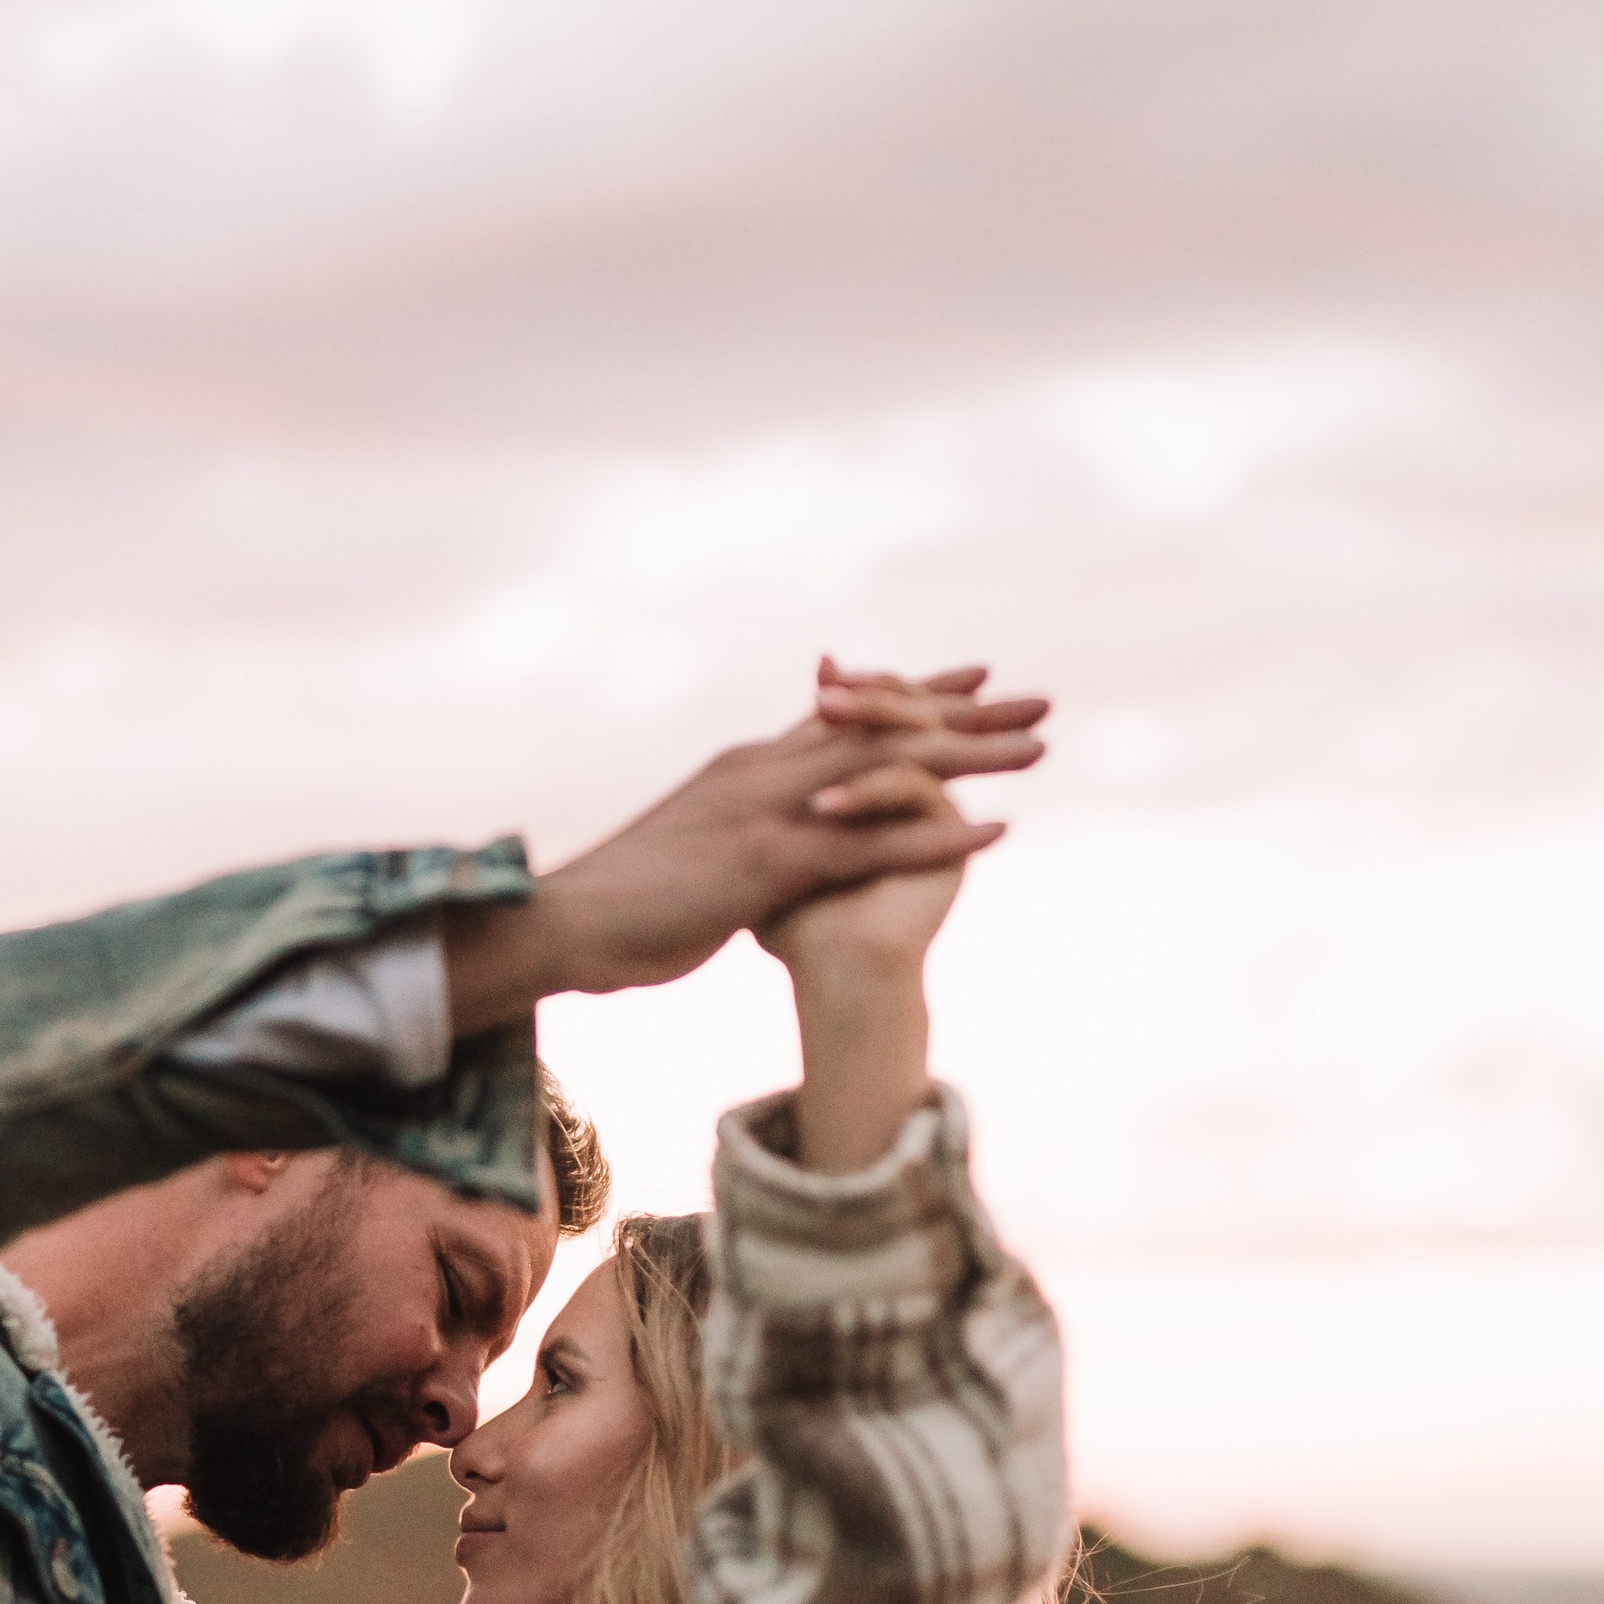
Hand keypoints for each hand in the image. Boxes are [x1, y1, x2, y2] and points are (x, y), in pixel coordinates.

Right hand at [442, 658, 1047, 1032]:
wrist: (563, 922)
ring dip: (970, 757)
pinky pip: (868, 846)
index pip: (843, 718)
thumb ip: (730, 823)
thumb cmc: (618, 900)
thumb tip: (753, 830)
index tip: (972, 681)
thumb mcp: (687, 844)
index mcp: (745, 769)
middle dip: (963, 713)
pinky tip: (995, 831)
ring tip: (1040, 746)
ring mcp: (766, 813)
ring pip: (887, 771)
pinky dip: (936, 837)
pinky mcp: (766, 864)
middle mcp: (762, 773)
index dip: (911, 696)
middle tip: (1038, 699)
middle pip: (881, 728)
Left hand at [768, 657, 1047, 1170]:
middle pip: (909, 717)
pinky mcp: (949, 848)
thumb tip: (765, 739)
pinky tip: (826, 805)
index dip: (854, 692)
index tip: (826, 670)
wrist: (830, 980)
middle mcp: (917, 798)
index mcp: (879, 792)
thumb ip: (785, 787)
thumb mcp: (776, 845)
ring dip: (874, 725)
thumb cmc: (791, 923)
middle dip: (874, 692)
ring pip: (919, 742)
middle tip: (830, 681)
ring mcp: (936, 818)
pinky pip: (919, 794)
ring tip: (825, 716)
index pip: (877, 721)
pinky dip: (872, 792)